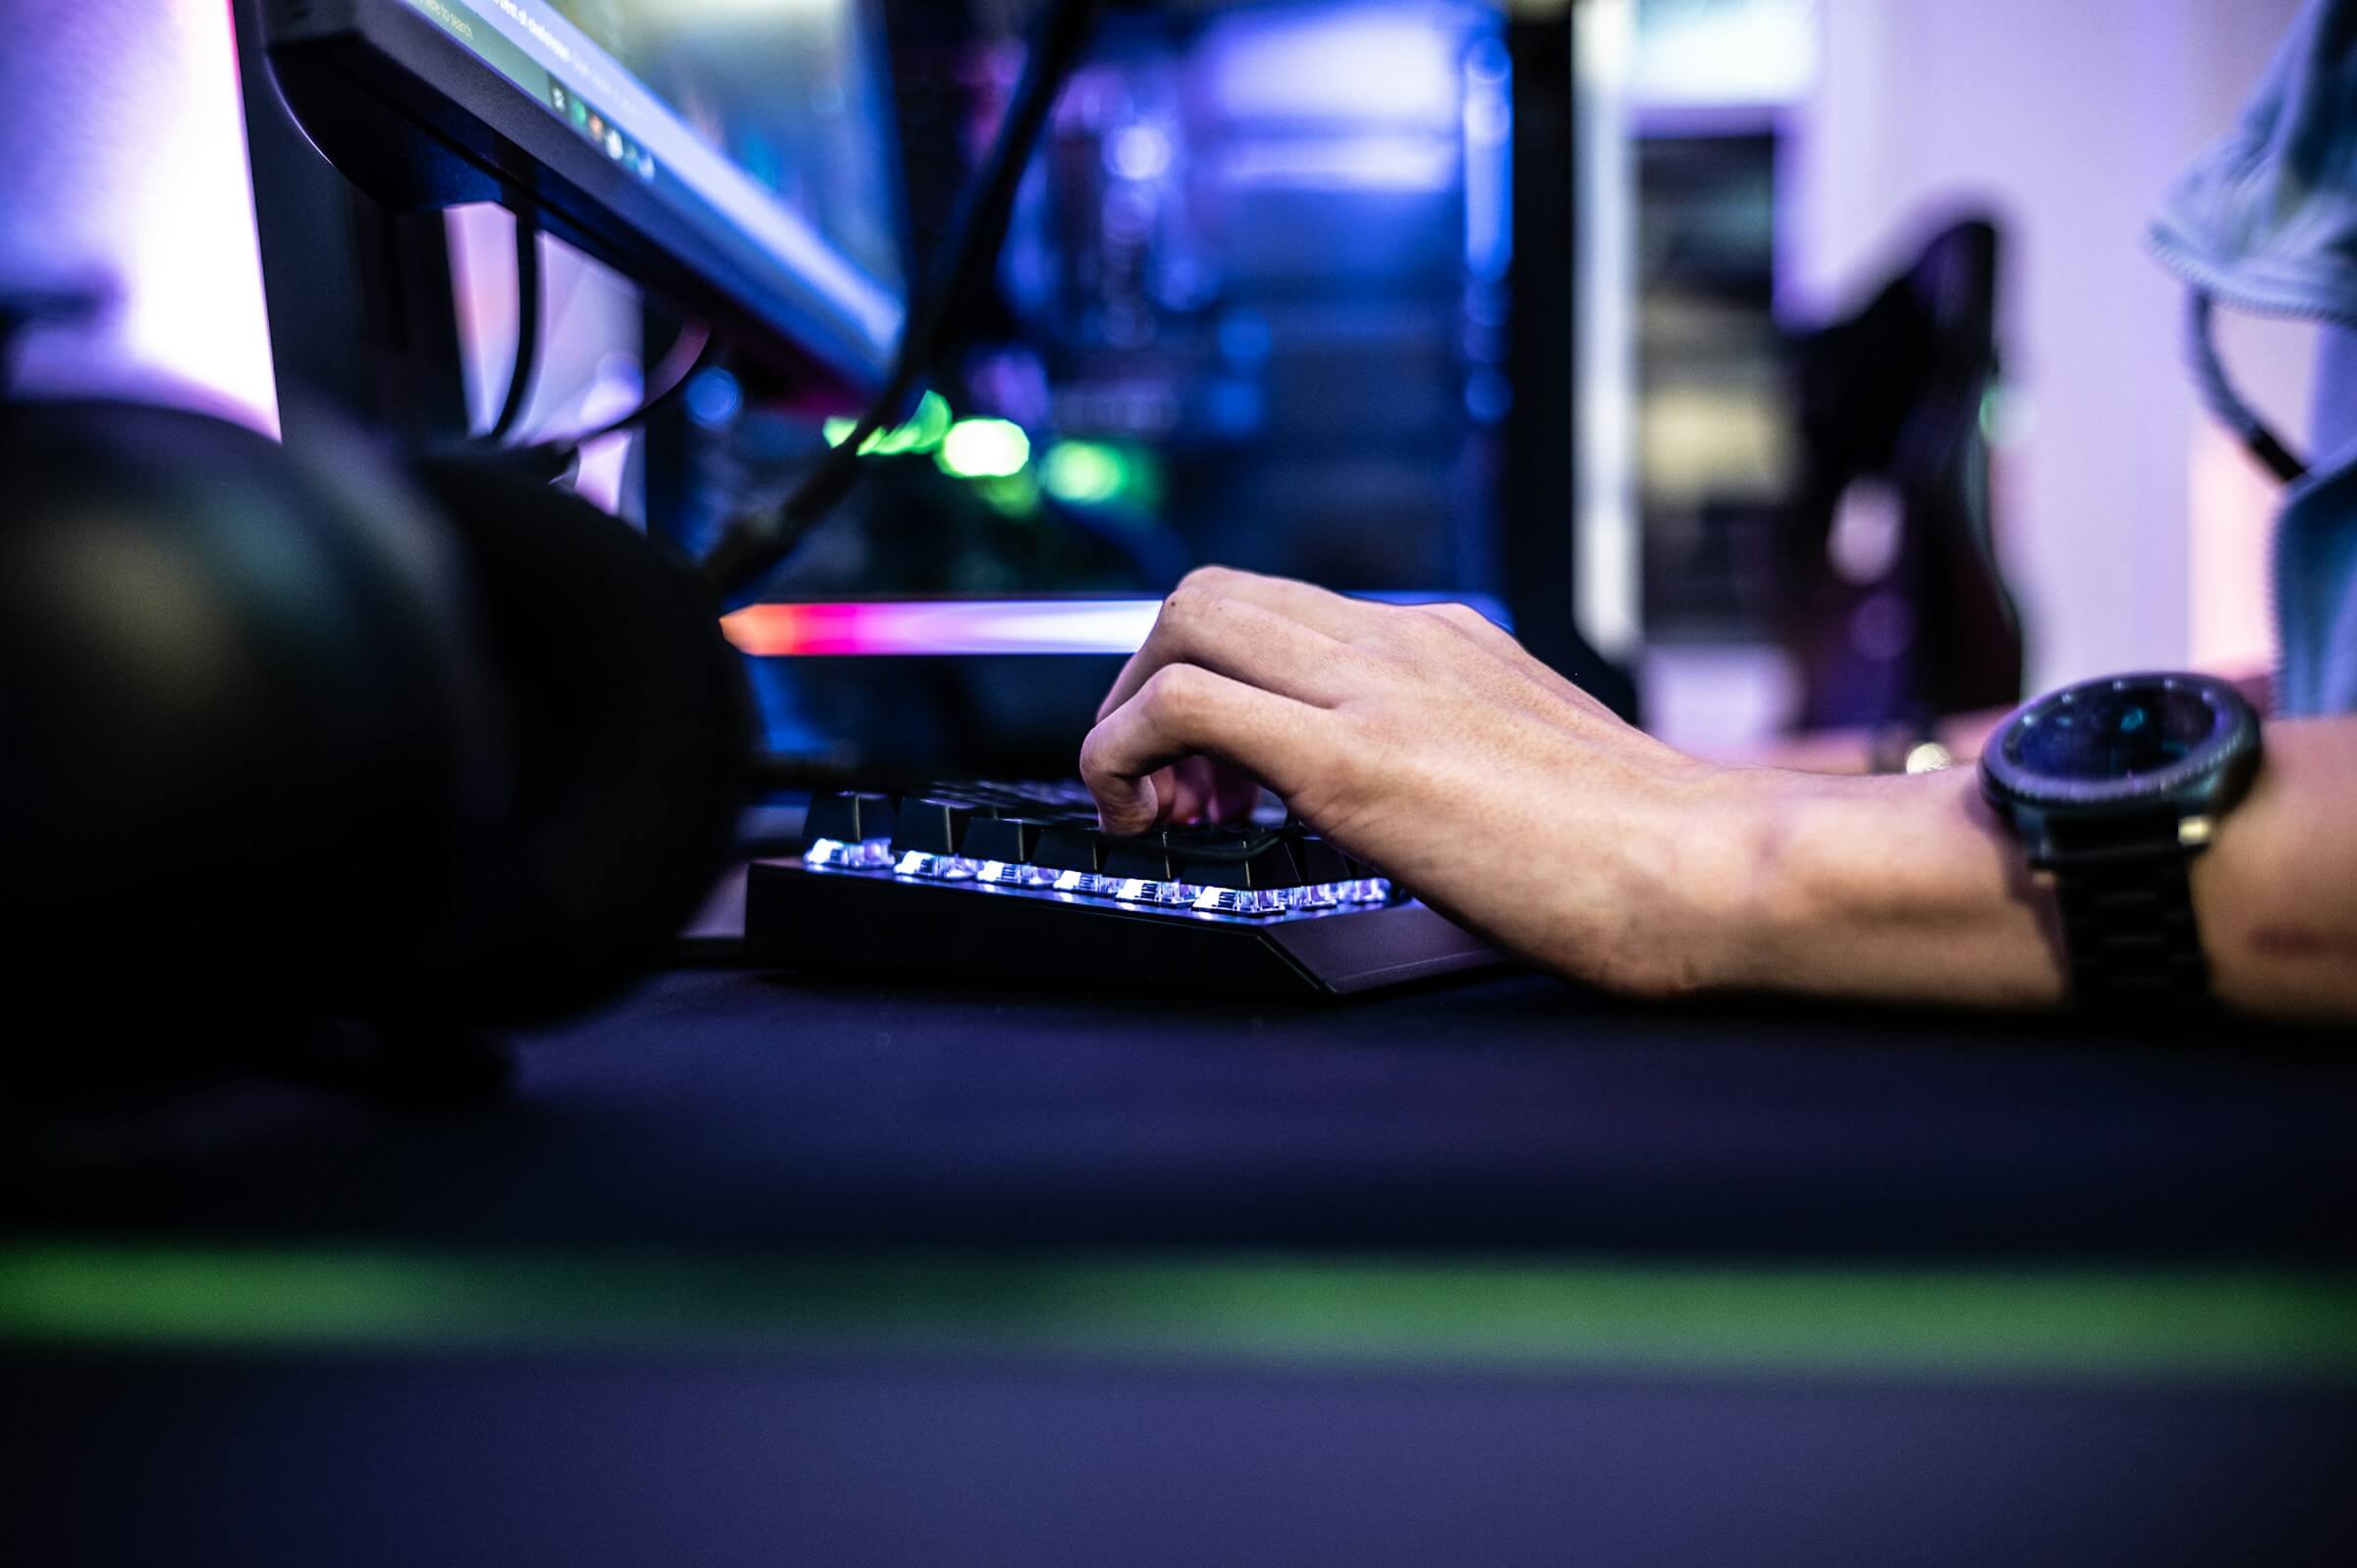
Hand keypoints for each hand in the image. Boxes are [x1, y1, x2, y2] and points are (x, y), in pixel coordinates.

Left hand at [1078, 567, 1763, 993]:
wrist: (1706, 870)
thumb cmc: (1643, 850)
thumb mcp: (1534, 766)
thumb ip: (1460, 754)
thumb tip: (1407, 800)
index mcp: (1444, 642)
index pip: (1281, 611)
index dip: (1217, 678)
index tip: (1217, 779)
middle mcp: (1403, 642)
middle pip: (1215, 593)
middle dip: (1150, 682)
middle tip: (1174, 788)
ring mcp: (1376, 688)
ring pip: (1188, 617)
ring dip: (1132, 710)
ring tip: (1161, 808)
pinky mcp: (1353, 759)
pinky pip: (1184, 706)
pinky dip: (1127, 752)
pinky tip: (1152, 818)